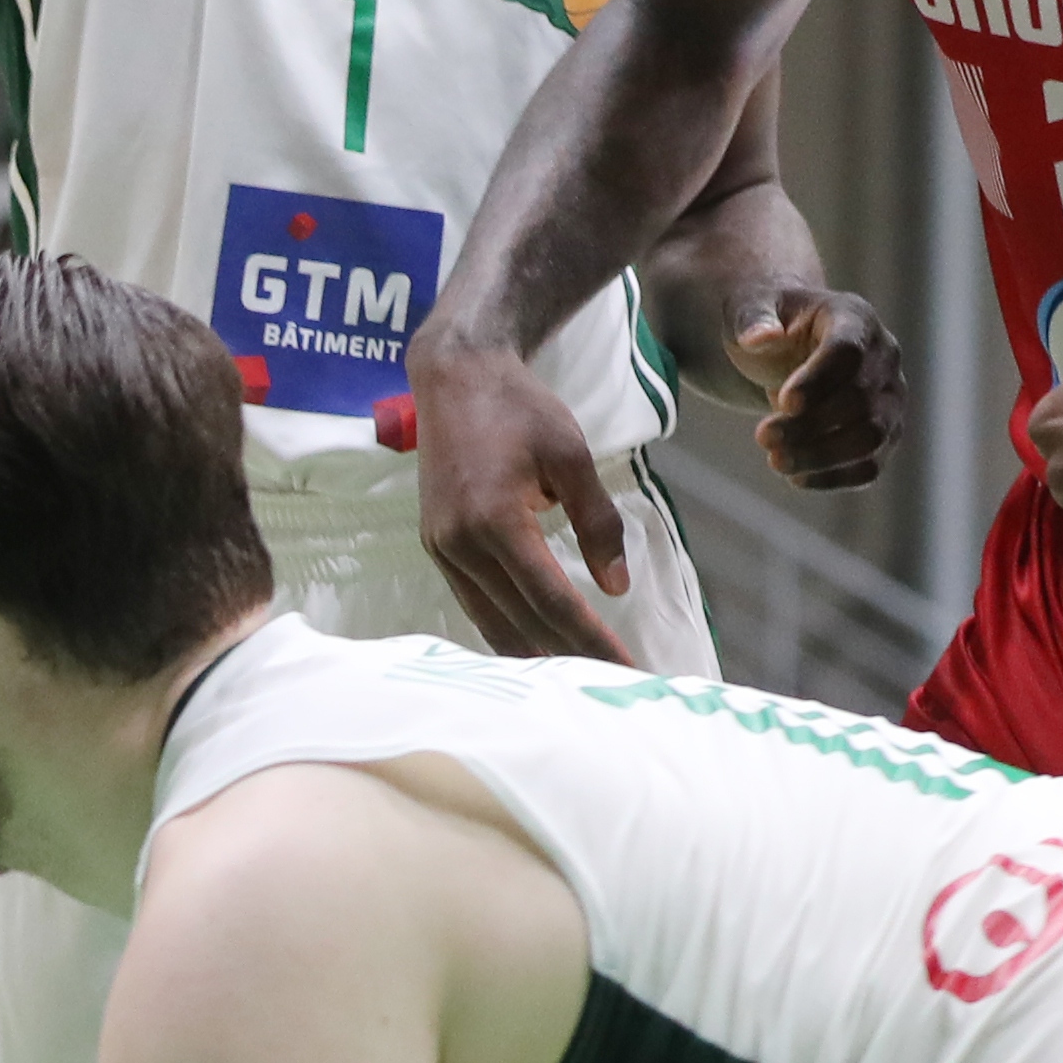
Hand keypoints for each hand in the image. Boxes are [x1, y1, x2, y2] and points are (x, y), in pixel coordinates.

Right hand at [402, 323, 641, 662]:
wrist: (455, 378)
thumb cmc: (520, 408)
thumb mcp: (572, 455)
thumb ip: (598, 521)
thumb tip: (617, 586)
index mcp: (496, 519)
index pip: (551, 599)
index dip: (591, 639)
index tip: (625, 668)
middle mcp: (461, 544)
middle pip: (521, 622)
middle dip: (569, 658)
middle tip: (608, 685)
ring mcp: (442, 550)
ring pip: (491, 624)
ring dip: (534, 656)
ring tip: (575, 680)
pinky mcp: (436, 549)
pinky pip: (474, 605)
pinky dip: (506, 632)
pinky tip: (535, 649)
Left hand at [730, 283, 904, 492]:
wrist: (787, 347)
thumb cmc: (770, 324)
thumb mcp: (749, 307)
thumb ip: (752, 318)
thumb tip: (759, 338)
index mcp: (854, 318)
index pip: (848, 352)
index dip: (818, 381)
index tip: (784, 403)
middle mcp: (884, 357)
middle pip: (859, 400)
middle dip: (809, 426)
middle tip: (762, 437)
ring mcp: (890, 398)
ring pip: (871, 437)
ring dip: (821, 456)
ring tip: (775, 460)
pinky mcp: (884, 434)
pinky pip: (870, 466)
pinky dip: (833, 478)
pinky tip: (796, 477)